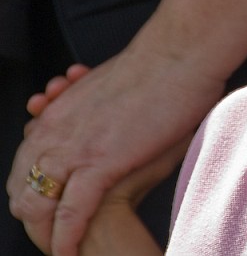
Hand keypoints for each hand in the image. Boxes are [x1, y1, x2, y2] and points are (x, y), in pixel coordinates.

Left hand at [22, 64, 178, 255]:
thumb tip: (116, 122)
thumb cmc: (159, 65)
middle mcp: (56, 130)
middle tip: (51, 232)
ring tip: (60, 250)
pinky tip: (71, 253)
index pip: (27, 159)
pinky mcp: (101, 163)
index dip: (33, 185)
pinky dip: (67, 239)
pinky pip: (73, 212)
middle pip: (23, 186)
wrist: (178, 55)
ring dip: (43, 234)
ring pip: (39, 204)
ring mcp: (76, 147)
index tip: (50, 202)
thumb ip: (103, 108)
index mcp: (59, 111)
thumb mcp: (114, 86)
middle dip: (32, 216)